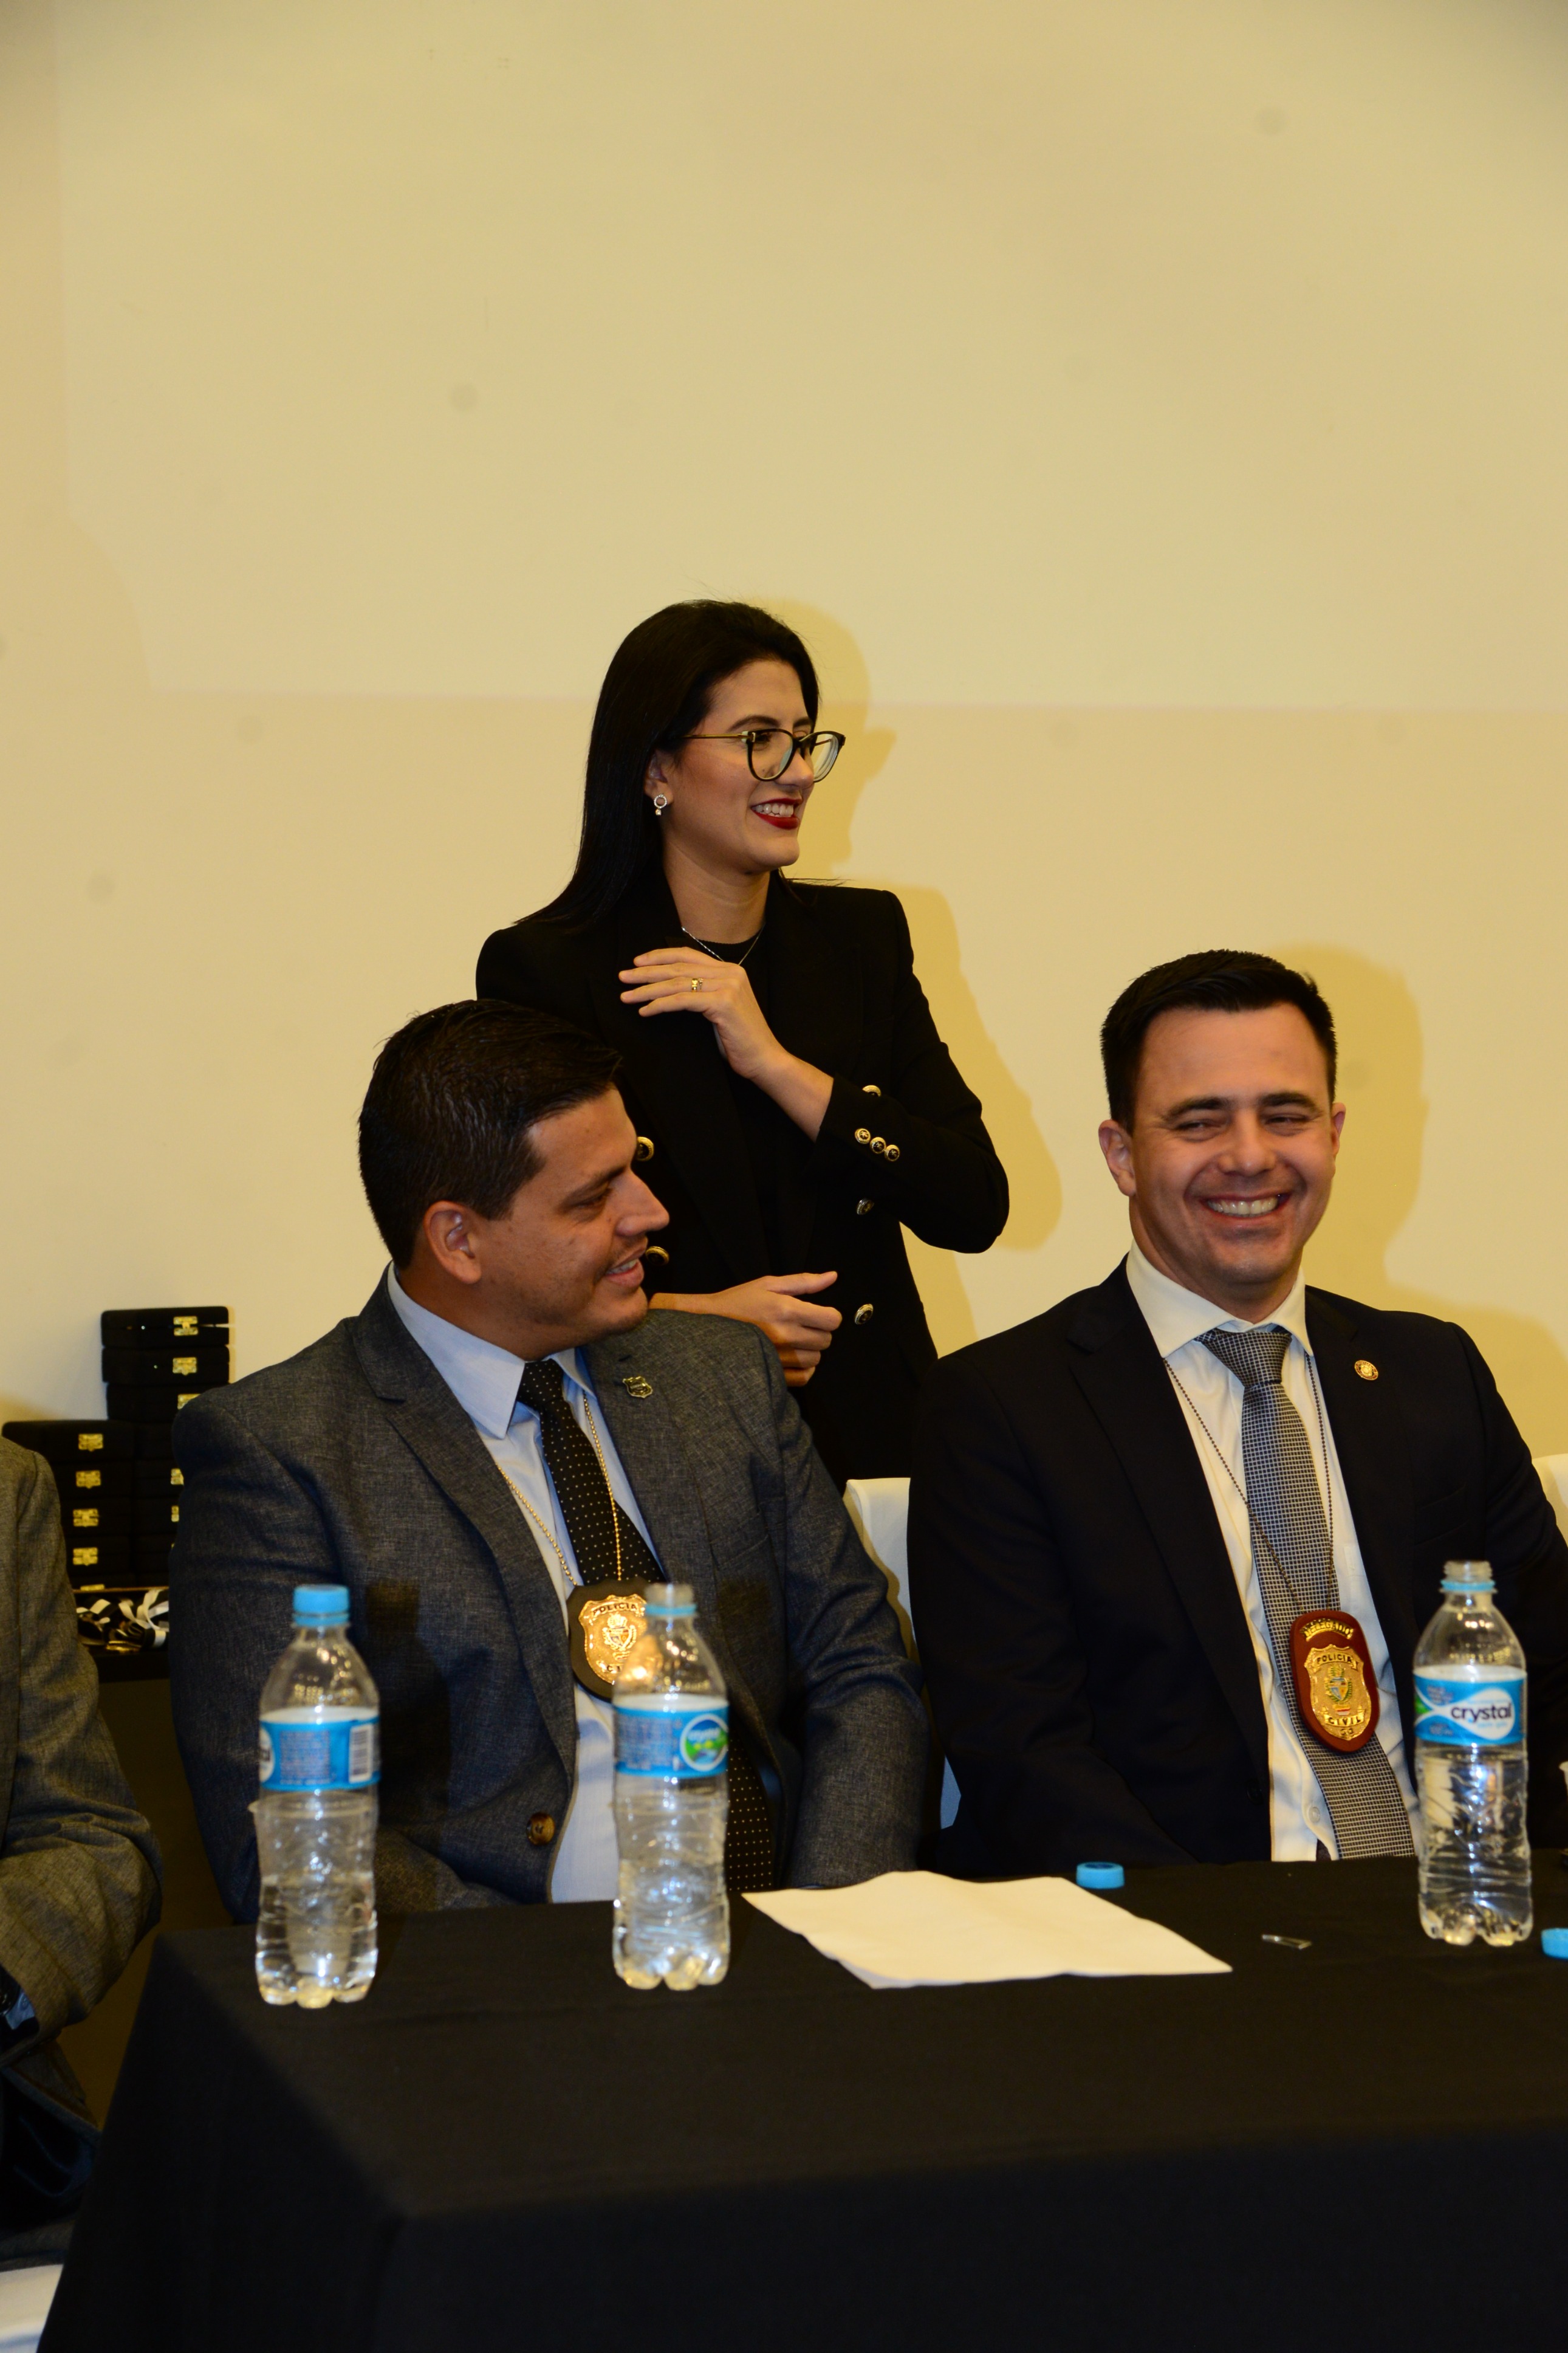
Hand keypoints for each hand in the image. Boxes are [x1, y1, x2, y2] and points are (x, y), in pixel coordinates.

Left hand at [619, 948, 780, 1082]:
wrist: (764, 1059)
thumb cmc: (739, 1039)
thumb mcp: (719, 1008)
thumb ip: (702, 991)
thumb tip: (667, 986)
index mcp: (730, 970)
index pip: (687, 955)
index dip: (659, 956)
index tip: (637, 963)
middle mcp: (730, 973)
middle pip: (678, 967)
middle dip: (646, 972)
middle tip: (623, 978)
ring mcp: (728, 986)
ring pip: (677, 982)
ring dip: (647, 989)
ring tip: (627, 996)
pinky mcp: (723, 1003)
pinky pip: (682, 1000)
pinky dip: (660, 1005)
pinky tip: (645, 1011)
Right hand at [651, 1272, 841, 1386]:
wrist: (706, 1327)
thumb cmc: (738, 1302)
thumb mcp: (768, 1284)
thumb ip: (803, 1282)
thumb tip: (833, 1276)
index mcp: (787, 1310)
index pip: (831, 1319)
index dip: (829, 1315)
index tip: (818, 1314)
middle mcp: (786, 1335)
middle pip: (826, 1340)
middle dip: (819, 1331)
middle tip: (803, 1325)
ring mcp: (779, 1358)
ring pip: (816, 1359)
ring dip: (811, 1350)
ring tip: (794, 1341)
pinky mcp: (773, 1374)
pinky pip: (804, 1377)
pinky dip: (805, 1369)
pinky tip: (793, 1358)